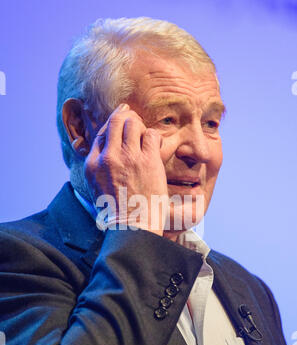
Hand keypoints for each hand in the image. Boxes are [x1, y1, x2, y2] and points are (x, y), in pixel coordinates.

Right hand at [84, 104, 168, 234]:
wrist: (133, 226)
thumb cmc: (117, 210)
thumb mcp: (96, 187)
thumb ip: (98, 166)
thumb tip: (104, 149)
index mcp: (93, 164)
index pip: (101, 133)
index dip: (112, 126)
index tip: (121, 124)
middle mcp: (108, 157)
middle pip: (115, 121)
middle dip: (126, 117)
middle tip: (134, 123)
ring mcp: (128, 157)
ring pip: (133, 123)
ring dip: (140, 127)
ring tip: (145, 136)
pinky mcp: (147, 161)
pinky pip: (151, 135)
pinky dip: (154, 137)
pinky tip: (154, 147)